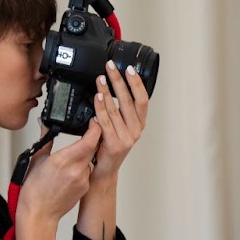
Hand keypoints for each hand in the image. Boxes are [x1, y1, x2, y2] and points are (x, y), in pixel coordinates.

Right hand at [17, 119, 101, 224]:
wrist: (39, 213)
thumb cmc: (34, 190)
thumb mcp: (37, 160)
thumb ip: (45, 139)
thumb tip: (45, 124)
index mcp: (63, 160)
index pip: (89, 140)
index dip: (95, 129)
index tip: (93, 122)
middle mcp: (76, 170)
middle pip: (93, 147)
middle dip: (91, 138)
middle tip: (85, 132)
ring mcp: (82, 180)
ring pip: (90, 160)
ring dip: (85, 155)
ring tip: (70, 158)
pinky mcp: (85, 187)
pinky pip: (88, 172)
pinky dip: (82, 168)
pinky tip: (70, 172)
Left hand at [87, 61, 149, 182]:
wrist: (102, 172)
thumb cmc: (108, 148)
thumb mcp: (118, 127)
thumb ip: (118, 111)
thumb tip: (111, 87)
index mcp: (139, 124)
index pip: (143, 100)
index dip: (137, 83)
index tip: (130, 69)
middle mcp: (135, 131)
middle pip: (129, 100)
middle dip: (119, 81)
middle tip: (110, 67)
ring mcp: (126, 138)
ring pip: (116, 109)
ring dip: (107, 91)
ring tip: (100, 78)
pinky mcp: (115, 144)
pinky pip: (105, 121)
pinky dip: (100, 107)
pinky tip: (96, 97)